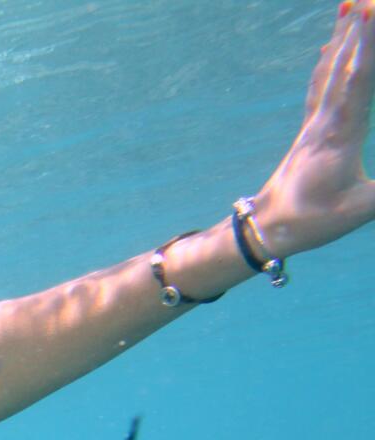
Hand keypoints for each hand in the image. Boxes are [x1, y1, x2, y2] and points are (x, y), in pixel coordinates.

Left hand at [254, 0, 374, 256]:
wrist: (264, 229)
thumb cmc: (311, 222)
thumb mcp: (360, 210)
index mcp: (339, 134)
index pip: (358, 79)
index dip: (369, 44)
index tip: (373, 11)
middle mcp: (324, 121)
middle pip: (343, 65)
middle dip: (358, 29)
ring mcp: (314, 125)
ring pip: (329, 71)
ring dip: (342, 37)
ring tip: (347, 5)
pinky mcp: (309, 131)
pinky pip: (319, 86)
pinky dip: (328, 61)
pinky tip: (328, 47)